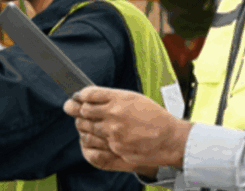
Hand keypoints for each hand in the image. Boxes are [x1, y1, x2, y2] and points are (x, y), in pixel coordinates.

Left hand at [62, 87, 192, 173]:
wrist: (171, 139)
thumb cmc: (153, 117)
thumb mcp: (133, 98)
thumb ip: (110, 97)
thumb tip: (87, 96)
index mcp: (118, 99)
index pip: (87, 94)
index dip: (79, 96)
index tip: (77, 98)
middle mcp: (113, 115)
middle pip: (82, 111)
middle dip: (76, 110)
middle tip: (73, 109)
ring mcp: (113, 134)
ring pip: (85, 129)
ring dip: (82, 126)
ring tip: (86, 124)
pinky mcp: (116, 149)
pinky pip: (93, 145)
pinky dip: (89, 141)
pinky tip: (91, 138)